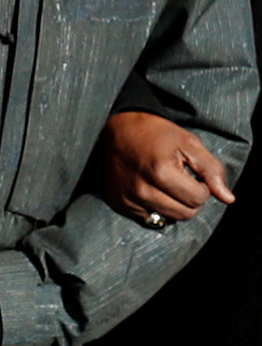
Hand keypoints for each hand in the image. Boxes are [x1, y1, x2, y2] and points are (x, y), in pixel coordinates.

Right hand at [96, 110, 233, 225]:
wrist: (116, 127)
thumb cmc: (156, 133)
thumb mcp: (189, 143)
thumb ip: (211, 170)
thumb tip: (228, 199)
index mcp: (160, 171)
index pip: (198, 199)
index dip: (202, 186)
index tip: (191, 173)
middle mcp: (141, 189)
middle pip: (185, 214)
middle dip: (190, 199)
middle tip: (181, 181)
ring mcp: (128, 198)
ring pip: (168, 219)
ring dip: (174, 205)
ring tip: (166, 185)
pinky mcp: (118, 203)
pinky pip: (148, 218)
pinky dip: (155, 207)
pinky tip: (150, 190)